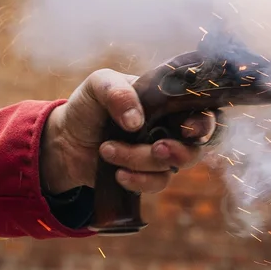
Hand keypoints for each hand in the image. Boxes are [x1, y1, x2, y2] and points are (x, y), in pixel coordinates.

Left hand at [40, 68, 214, 195]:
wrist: (65, 140)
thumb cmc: (88, 106)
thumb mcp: (98, 85)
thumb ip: (117, 92)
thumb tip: (137, 122)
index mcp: (168, 102)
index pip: (204, 110)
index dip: (205, 122)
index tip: (187, 128)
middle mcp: (170, 128)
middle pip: (197, 146)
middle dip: (181, 151)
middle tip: (157, 147)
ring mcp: (160, 154)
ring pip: (171, 166)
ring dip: (140, 160)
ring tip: (107, 150)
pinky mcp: (147, 175)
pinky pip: (156, 184)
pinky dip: (137, 180)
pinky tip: (116, 173)